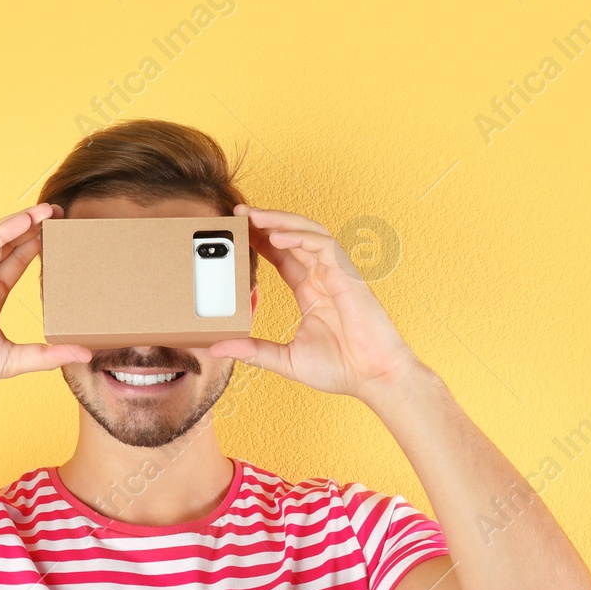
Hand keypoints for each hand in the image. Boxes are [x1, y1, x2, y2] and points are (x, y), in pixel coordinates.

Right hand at [0, 203, 90, 390]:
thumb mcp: (12, 358)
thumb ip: (48, 355)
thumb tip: (87, 354)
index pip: (18, 261)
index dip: (39, 246)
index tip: (63, 234)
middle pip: (10, 244)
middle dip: (34, 227)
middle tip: (61, 212)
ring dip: (22, 223)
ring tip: (48, 211)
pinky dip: (2, 233)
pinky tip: (23, 223)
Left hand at [209, 204, 423, 399]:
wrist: (373, 377)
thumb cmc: (340, 369)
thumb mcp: (285, 360)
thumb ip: (253, 351)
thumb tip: (217, 348)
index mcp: (310, 291)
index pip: (282, 255)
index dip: (260, 240)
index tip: (238, 230)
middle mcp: (322, 277)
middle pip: (292, 236)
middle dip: (266, 221)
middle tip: (237, 212)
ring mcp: (335, 273)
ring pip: (307, 232)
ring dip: (280, 220)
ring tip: (253, 216)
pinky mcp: (347, 275)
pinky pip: (323, 244)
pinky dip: (300, 236)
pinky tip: (276, 236)